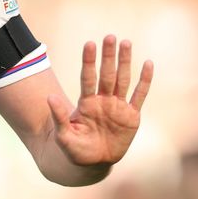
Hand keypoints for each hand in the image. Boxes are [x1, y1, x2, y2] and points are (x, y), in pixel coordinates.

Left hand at [46, 35, 152, 167]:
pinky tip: (148, 64)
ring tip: (126, 42)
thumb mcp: (63, 135)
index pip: (87, 78)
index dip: (89, 61)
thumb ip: (59, 116)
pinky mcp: (131, 116)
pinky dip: (145, 81)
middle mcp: (102, 100)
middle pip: (106, 74)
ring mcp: (118, 107)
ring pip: (123, 80)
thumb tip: (49, 97)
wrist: (93, 163)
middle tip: (110, 36)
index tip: (89, 44)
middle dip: (108, 56)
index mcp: (86, 103)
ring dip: (125, 62)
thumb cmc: (75, 148)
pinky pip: (140, 95)